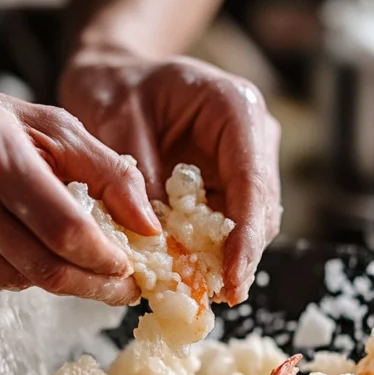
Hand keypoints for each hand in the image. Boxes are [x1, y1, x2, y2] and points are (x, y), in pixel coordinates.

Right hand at [0, 85, 160, 304]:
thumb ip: (102, 166)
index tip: (131, 270)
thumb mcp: (40, 122)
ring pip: (11, 281)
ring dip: (47, 276)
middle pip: (42, 269)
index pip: (66, 229)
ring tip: (56, 251)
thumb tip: (147, 223)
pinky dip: (4, 274)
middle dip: (91, 285)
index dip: (106, 260)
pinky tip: (6, 246)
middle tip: (117, 287)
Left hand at [59, 50, 281, 304]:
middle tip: (207, 300)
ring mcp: (243, 163)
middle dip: (236, 258)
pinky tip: (180, 275)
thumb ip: (137, 176)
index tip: (232, 281)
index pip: (252, 182)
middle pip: (259, 212)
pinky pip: (223, 227)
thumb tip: (153, 238)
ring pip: (247, 226)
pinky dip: (204, 252)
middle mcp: (252, 136)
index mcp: (236, 108)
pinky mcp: (226, 186)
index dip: (245, 237)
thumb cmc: (113, 86)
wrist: (113, 74)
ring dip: (220, 260)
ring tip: (189, 294)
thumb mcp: (114, 119)